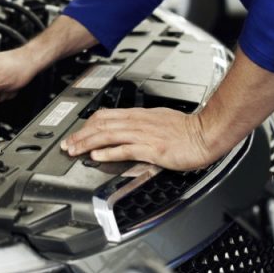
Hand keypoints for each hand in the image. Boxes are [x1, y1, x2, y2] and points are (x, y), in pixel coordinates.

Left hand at [60, 107, 215, 170]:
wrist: (206, 133)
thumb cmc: (187, 129)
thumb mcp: (159, 120)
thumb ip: (142, 124)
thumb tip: (127, 129)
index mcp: (139, 115)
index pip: (106, 116)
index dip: (87, 124)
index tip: (77, 133)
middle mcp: (138, 122)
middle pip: (102, 125)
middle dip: (81, 135)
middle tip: (67, 145)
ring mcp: (144, 135)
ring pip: (108, 135)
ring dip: (88, 143)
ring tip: (75, 151)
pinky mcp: (152, 148)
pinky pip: (125, 149)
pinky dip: (108, 153)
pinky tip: (97, 157)